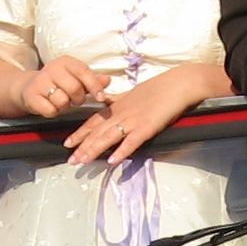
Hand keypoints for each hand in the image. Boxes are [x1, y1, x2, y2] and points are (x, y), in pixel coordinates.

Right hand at [21, 55, 108, 116]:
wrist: (28, 87)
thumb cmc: (56, 83)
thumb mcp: (74, 78)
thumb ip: (92, 80)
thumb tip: (108, 80)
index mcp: (65, 62)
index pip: (83, 71)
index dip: (94, 85)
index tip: (101, 97)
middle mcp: (51, 68)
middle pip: (74, 88)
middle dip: (78, 99)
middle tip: (75, 100)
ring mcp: (40, 82)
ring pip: (62, 101)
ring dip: (64, 106)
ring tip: (60, 101)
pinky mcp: (31, 95)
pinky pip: (50, 110)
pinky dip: (53, 112)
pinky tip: (50, 105)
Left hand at [67, 60, 229, 164]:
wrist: (178, 84)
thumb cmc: (159, 88)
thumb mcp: (132, 92)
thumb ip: (117, 100)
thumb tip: (106, 101)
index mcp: (118, 106)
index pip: (94, 121)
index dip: (80, 132)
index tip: (68, 143)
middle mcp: (122, 113)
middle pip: (97, 131)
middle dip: (82, 146)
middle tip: (71, 160)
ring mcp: (134, 120)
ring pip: (109, 136)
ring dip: (95, 149)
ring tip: (83, 161)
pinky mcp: (147, 126)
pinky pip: (131, 141)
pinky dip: (121, 151)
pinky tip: (112, 160)